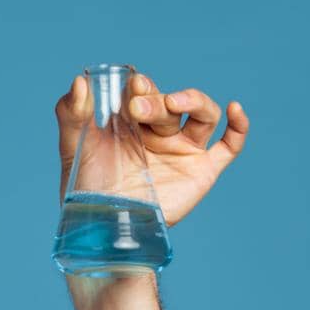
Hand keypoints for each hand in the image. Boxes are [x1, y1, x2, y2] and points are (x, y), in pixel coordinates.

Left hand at [55, 71, 249, 226]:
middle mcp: (160, 133)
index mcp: (133, 122)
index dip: (142, 86)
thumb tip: (80, 81)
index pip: (144, 92)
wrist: (102, 228)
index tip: (132, 86)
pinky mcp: (202, 171)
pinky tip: (236, 108)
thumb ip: (70, 113)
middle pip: (170, 103)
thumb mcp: (73, 147)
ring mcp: (182, 150)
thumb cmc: (85, 191)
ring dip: (193, 101)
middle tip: (136, 106)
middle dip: (156, 100)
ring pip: (202, 114)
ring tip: (176, 101)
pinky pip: (230, 145)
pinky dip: (239, 126)